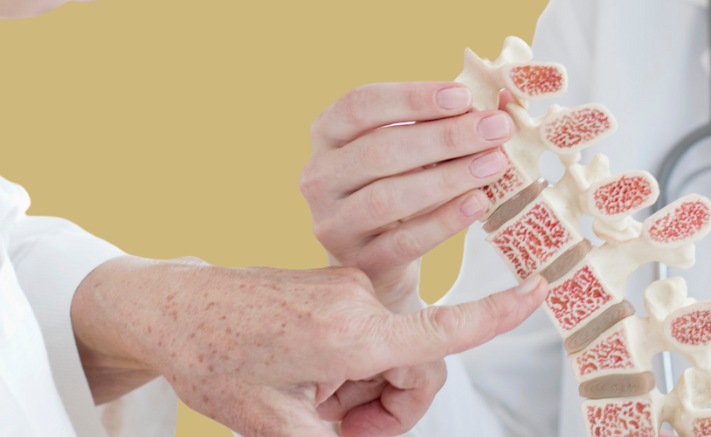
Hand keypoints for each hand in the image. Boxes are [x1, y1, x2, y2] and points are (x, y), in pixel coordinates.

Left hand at [72, 256, 545, 436]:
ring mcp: (348, 290)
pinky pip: (368, 337)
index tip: (539, 292)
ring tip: (310, 405)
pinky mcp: (335, 287)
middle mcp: (359, 303)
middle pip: (417, 367)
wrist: (171, 307)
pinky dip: (351, 367)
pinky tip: (307, 381)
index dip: (496, 316)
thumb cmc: (214, 359)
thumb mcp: (273, 424)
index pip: (441, 332)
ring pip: (392, 355)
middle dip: (389, 409)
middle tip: (337, 431)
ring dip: (366, 390)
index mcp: (351, 332)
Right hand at [301, 82, 514, 311]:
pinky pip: (404, 241)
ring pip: (387, 197)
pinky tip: (478, 203)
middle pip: (378, 150)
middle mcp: (319, 176)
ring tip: (495, 164)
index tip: (464, 96)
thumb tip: (499, 99)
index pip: (360, 104)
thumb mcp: (413, 148)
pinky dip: (444, 221)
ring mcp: (333, 223)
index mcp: (328, 133)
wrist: (378, 259)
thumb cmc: (399, 185)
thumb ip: (446, 121)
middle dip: (444, 136)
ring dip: (447, 177)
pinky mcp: (358, 262)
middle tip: (496, 128)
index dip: (412, 98)